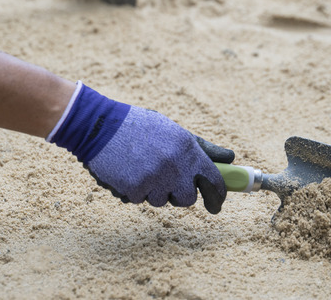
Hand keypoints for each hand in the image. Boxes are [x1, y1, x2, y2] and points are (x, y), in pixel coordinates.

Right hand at [48, 82, 228, 213]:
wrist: (99, 125)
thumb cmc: (140, 127)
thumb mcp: (174, 131)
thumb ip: (203, 148)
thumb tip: (231, 158)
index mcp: (187, 148)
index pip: (213, 181)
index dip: (217, 196)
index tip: (217, 204)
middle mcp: (174, 165)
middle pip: (187, 199)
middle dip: (178, 194)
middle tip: (166, 181)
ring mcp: (154, 179)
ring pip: (161, 201)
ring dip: (153, 190)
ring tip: (141, 167)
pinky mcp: (134, 189)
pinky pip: (139, 200)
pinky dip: (133, 190)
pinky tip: (126, 170)